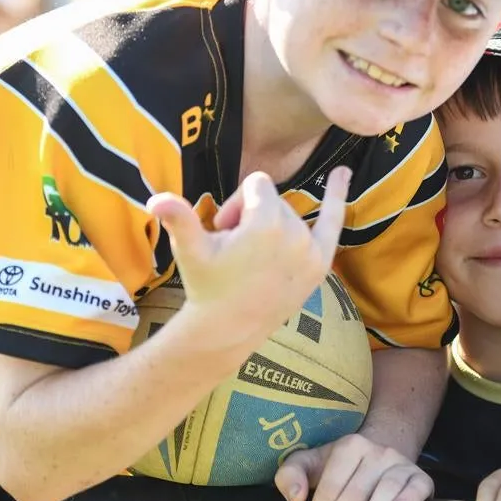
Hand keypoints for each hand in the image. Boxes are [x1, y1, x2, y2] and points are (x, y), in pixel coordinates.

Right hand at [147, 166, 349, 350]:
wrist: (228, 328)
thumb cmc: (207, 284)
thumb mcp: (190, 250)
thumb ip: (178, 218)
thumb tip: (156, 199)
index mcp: (266, 223)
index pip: (256, 184)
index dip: (235, 204)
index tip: (223, 229)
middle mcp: (295, 233)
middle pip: (273, 199)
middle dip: (252, 215)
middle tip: (235, 248)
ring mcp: (311, 250)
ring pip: (290, 213)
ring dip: (272, 225)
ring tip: (254, 256)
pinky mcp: (320, 264)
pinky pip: (333, 222)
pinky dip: (338, 195)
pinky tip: (344, 172)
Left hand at [275, 432, 432, 500]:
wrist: (385, 451)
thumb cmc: (342, 467)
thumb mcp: (311, 463)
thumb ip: (290, 475)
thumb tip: (296, 499)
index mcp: (349, 447)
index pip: (331, 484)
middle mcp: (377, 453)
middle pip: (355, 492)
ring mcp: (401, 465)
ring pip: (386, 490)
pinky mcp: (421, 478)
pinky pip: (419, 486)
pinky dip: (411, 499)